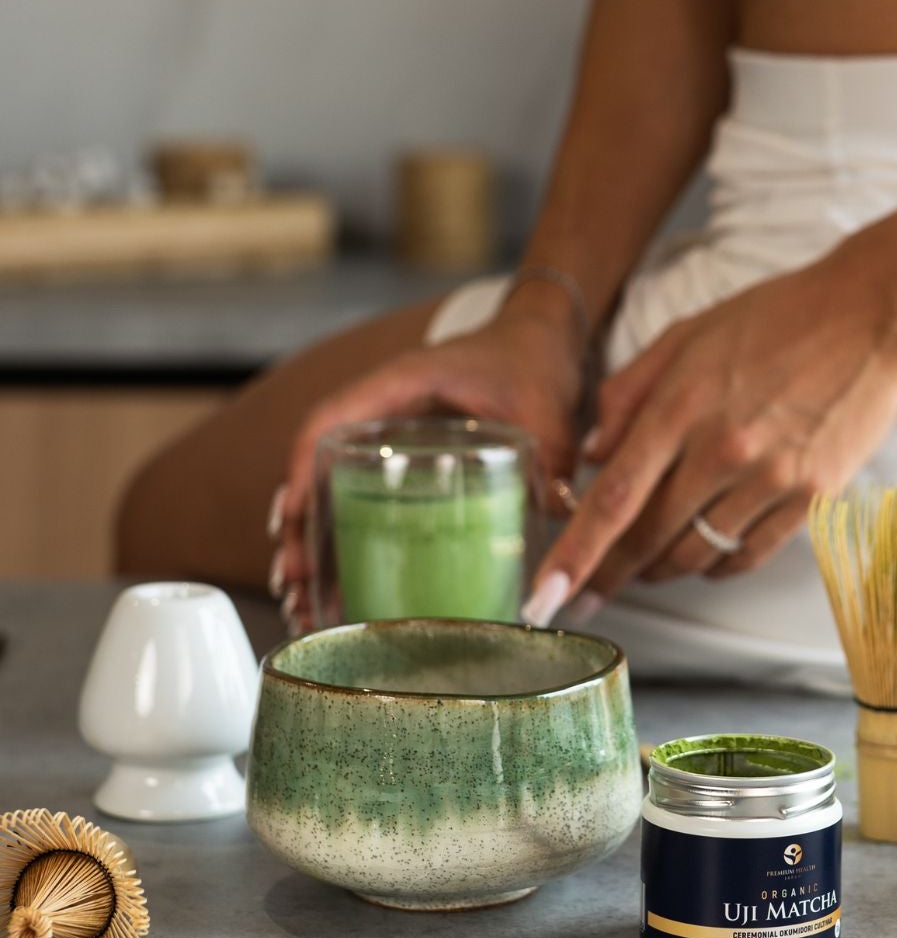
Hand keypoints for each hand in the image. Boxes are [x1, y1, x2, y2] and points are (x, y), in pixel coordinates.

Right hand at [272, 300, 585, 632]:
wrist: (545, 336)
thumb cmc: (534, 357)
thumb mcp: (545, 407)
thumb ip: (554, 454)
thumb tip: (564, 511)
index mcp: (402, 383)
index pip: (329, 420)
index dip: (303, 469)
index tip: (291, 518)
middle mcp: (382, 408)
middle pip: (316, 466)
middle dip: (300, 528)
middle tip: (293, 584)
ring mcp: (389, 434)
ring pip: (332, 488)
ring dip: (316, 541)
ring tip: (304, 601)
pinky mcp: (404, 457)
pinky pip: (361, 495)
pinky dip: (346, 537)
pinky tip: (341, 586)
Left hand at [523, 246, 896, 617]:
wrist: (868, 314)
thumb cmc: (774, 316)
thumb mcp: (686, 335)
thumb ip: (629, 392)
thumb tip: (592, 453)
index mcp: (682, 406)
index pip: (614, 496)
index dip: (575, 553)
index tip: (545, 595)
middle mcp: (723, 449)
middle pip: (649, 537)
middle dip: (610, 574)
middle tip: (588, 592)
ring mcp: (771, 477)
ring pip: (696, 553)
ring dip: (661, 570)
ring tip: (645, 567)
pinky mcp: (812, 496)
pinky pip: (748, 554)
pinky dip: (716, 566)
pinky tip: (704, 555)